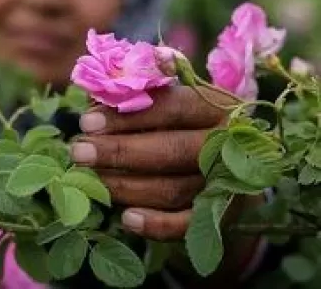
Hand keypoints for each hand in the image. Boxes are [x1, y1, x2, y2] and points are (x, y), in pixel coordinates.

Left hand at [70, 86, 228, 239]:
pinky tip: (126, 219)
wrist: (243, 158)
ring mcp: (227, 183)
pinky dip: (157, 225)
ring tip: (89, 180)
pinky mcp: (223, 215)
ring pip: (174, 189)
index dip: (128, 116)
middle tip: (78, 152)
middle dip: (119, 151)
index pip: (172, 107)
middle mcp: (226, 144)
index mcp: (214, 106)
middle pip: (172, 150)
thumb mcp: (173, 100)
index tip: (87, 122)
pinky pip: (188, 225)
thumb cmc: (190, 120)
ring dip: (127, 187)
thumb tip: (95, 99)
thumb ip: (138, 96)